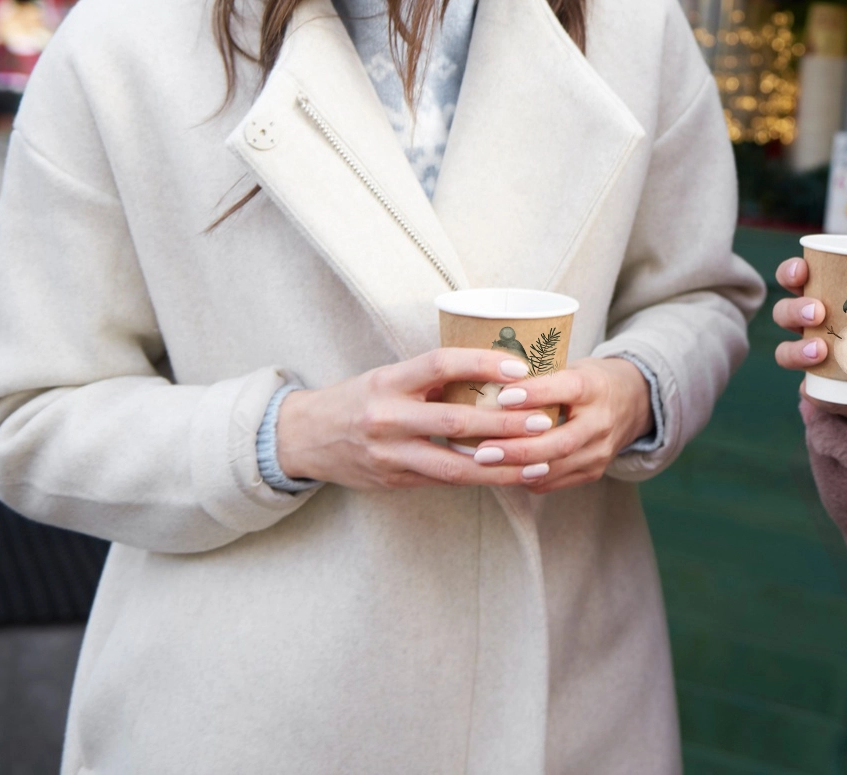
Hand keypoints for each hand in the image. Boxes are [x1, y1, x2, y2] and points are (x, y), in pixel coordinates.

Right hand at [275, 348, 556, 490]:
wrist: (304, 438)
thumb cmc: (359, 399)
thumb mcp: (388, 377)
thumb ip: (432, 379)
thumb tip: (494, 372)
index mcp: (388, 381)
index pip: (440, 364)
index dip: (482, 363)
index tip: (521, 367)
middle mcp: (387, 418)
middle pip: (456, 421)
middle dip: (505, 423)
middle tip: (542, 420)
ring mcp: (389, 454)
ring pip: (454, 465)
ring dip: (501, 464)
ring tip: (538, 460)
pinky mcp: (394, 480)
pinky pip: (444, 481)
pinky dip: (479, 478)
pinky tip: (510, 476)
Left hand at [462, 356, 652, 494]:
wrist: (632, 403)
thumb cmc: (589, 381)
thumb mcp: (573, 368)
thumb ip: (541, 378)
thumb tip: (488, 381)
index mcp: (596, 387)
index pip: (568, 389)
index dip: (536, 394)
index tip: (503, 396)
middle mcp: (602, 421)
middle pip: (561, 441)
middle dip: (518, 449)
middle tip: (483, 451)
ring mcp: (600, 451)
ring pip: (555, 467)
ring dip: (516, 468)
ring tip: (484, 464)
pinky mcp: (593, 471)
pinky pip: (553, 482)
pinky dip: (525, 478)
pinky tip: (502, 471)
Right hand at [770, 256, 846, 419]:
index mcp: (828, 296)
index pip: (798, 278)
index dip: (792, 271)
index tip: (803, 269)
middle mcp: (811, 322)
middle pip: (784, 309)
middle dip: (795, 307)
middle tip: (818, 311)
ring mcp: (807, 350)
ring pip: (785, 347)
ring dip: (796, 343)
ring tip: (821, 348)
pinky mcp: (810, 377)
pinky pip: (795, 371)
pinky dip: (802, 364)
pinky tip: (820, 364)